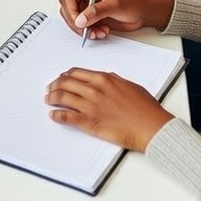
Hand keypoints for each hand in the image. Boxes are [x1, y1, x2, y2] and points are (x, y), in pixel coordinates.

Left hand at [45, 67, 171, 151]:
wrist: (151, 127)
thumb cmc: (145, 109)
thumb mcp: (129, 86)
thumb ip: (114, 81)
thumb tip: (105, 79)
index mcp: (104, 79)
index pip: (76, 73)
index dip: (65, 75)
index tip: (61, 78)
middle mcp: (94, 90)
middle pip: (65, 83)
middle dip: (54, 85)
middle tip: (50, 89)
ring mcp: (91, 106)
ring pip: (62, 97)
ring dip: (52, 98)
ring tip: (48, 100)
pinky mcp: (90, 122)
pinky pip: (66, 117)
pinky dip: (57, 115)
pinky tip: (53, 115)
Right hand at [58, 0, 173, 42]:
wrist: (144, 12)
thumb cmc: (134, 1)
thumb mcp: (115, 4)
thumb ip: (96, 12)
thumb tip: (80, 19)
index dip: (71, 11)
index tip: (79, 23)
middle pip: (68, 9)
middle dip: (77, 23)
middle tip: (87, 31)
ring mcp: (88, 5)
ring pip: (74, 20)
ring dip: (84, 29)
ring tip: (98, 32)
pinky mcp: (92, 17)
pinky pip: (83, 27)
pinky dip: (90, 32)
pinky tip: (101, 32)